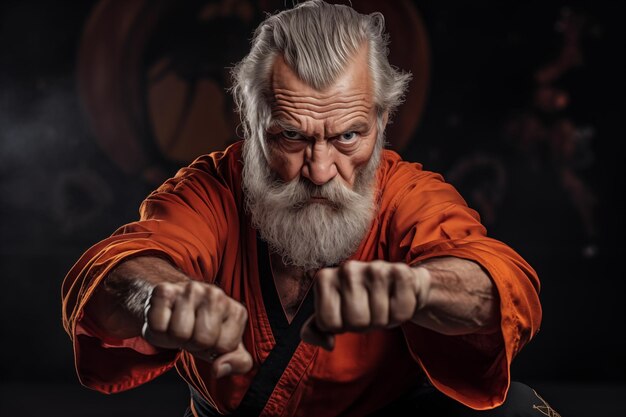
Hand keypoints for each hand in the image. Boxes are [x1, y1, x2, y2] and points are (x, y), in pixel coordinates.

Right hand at [142, 280, 252, 377]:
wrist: (173, 305)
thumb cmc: (201, 327)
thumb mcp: (224, 345)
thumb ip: (238, 361)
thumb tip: (219, 370)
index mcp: (236, 311)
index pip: (225, 347)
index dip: (212, 350)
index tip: (209, 340)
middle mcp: (216, 295)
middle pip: (202, 339)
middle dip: (193, 344)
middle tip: (191, 333)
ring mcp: (191, 289)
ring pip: (179, 333)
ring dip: (174, 337)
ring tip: (178, 325)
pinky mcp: (165, 290)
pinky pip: (158, 325)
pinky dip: (158, 330)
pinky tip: (166, 318)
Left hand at [300, 260, 429, 349]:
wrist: (398, 282)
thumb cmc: (361, 300)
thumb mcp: (332, 313)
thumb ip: (315, 331)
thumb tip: (328, 344)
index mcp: (325, 278)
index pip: (327, 323)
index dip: (339, 326)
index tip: (345, 314)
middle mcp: (348, 268)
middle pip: (354, 322)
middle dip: (362, 325)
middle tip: (366, 311)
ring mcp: (375, 268)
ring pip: (378, 320)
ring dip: (382, 320)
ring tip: (382, 304)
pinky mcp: (401, 273)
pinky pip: (400, 313)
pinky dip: (400, 315)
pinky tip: (395, 300)